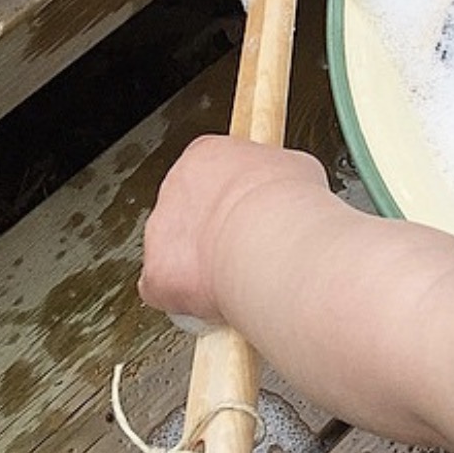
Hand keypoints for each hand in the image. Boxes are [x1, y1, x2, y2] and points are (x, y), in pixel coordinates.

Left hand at [139, 134, 329, 322]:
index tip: (250, 207)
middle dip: (215, 228)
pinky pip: (169, 289)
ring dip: (204, 262)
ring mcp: (160, 231)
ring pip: (178, 251)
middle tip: (247, 243)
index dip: (232, 193)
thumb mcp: (297, 168)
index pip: (209, 170)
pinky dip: (191, 298)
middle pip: (190, 210)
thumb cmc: (287, 203)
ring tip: (242, 271)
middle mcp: (174, 187)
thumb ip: (276, 176)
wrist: (270, 242)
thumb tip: (283, 189)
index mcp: (206, 155)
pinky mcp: (156, 273)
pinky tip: (222, 295)